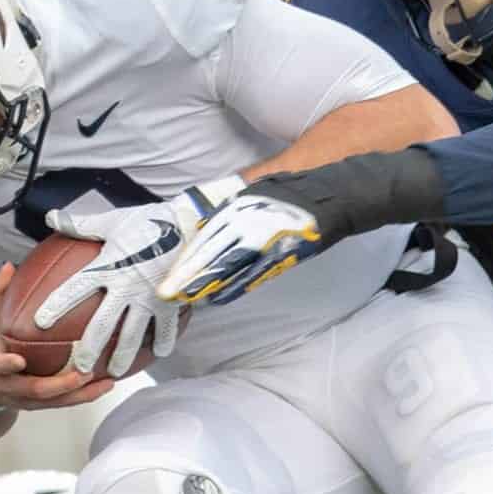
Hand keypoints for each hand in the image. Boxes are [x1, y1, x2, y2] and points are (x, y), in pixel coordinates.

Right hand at [0, 264, 116, 409]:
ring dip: (81, 394)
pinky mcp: (39, 405)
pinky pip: (63, 403)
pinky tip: (105, 385)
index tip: (19, 360)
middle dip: (60, 385)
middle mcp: (9, 387)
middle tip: (83, 373)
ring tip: (106, 383)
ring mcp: (25, 400)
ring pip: (55, 402)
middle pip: (35, 391)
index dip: (8, 365)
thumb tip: (9, 266)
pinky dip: (84, 396)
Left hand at [35, 197, 203, 376]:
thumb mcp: (112, 221)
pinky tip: (159, 354)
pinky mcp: (170, 302)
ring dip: (122, 356)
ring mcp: (149, 298)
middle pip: (102, 324)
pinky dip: (163, 342)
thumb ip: (81, 224)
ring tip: (115, 372)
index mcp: (107, 266)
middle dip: (88, 349)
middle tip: (79, 367)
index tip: (39, 323)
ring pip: (132, 335)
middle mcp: (125, 287)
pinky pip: (165, 328)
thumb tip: (52, 217)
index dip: (56, 306)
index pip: (75, 289)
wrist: (188, 224)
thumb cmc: (148, 220)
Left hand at [157, 193, 326, 306]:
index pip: (204, 237)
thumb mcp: (252, 195)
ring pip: (227, 265)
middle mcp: (245, 222)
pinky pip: (252, 274)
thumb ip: (229, 212)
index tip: (170, 274)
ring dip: (205, 284)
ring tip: (185, 298)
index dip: (186, 258)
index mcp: (237, 207)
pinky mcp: (280, 253)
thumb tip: (204, 227)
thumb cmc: (287, 195)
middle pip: (210, 253)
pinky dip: (234, 286)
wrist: (326, 196)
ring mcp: (263, 238)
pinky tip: (218, 297)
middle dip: (187, 275)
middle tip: (166, 293)